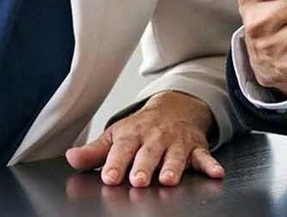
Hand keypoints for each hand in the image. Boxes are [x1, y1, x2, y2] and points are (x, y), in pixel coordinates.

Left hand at [65, 90, 222, 187]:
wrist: (175, 107)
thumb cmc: (142, 128)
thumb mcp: (117, 135)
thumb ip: (95, 152)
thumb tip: (71, 158)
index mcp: (132, 135)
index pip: (121, 149)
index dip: (114, 163)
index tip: (109, 177)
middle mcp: (154, 138)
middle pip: (148, 153)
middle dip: (143, 166)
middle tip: (138, 180)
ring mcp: (176, 142)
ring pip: (175, 155)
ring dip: (172, 166)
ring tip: (168, 179)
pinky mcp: (195, 148)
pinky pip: (204, 156)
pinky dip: (210, 164)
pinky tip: (215, 173)